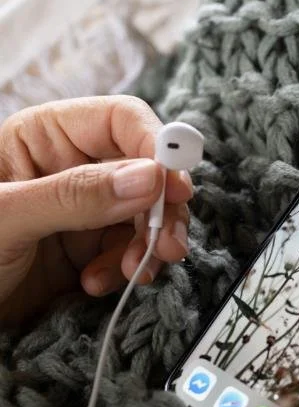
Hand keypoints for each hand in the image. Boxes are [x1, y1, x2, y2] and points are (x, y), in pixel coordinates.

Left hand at [0, 96, 193, 326]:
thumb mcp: (6, 217)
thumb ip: (75, 195)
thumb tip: (150, 178)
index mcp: (47, 137)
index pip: (122, 121)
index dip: (156, 147)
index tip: (174, 186)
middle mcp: (74, 167)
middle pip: (147, 170)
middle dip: (162, 208)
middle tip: (170, 242)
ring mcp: (86, 210)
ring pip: (147, 214)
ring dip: (149, 244)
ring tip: (135, 272)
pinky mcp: (90, 248)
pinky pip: (131, 249)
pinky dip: (127, 269)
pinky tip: (98, 284)